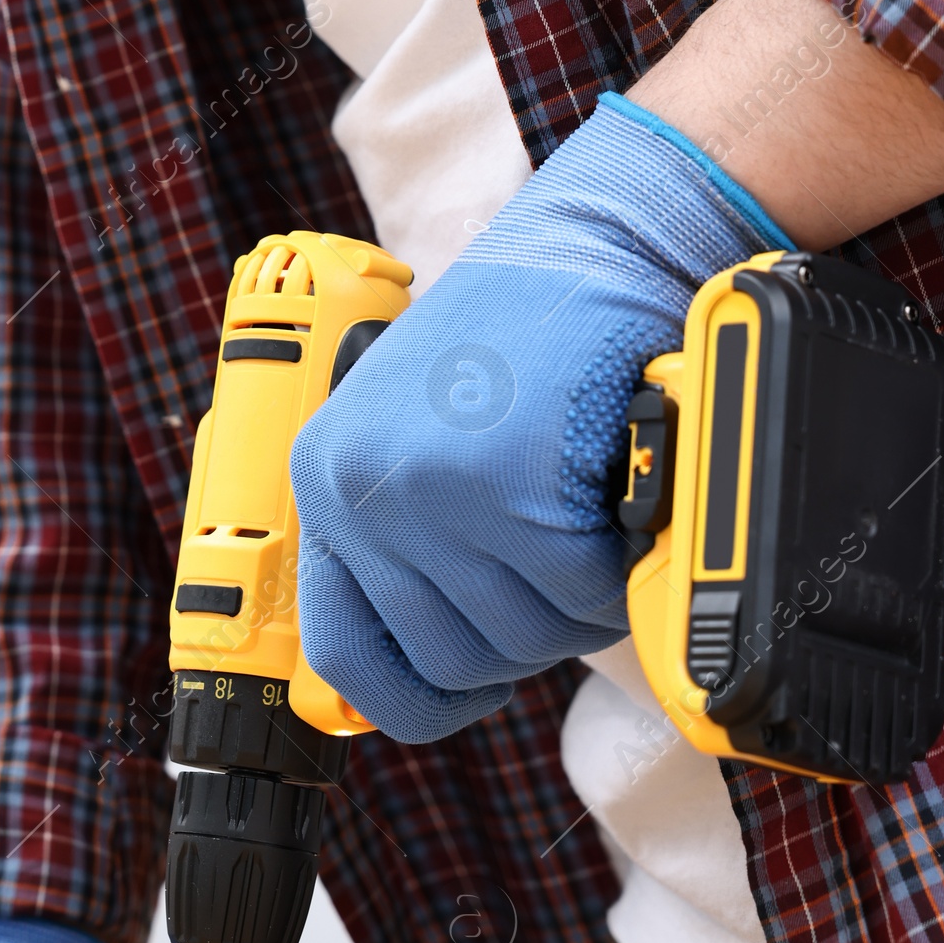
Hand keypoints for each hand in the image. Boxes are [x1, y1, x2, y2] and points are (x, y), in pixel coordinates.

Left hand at [290, 96, 787, 740]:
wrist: (596, 247)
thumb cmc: (525, 346)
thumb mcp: (423, 436)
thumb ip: (407, 542)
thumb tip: (408, 686)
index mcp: (326, 479)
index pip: (342, 654)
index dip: (414, 695)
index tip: (469, 689)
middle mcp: (359, 489)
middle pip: (456, 661)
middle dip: (528, 631)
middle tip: (562, 555)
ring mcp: (428, 489)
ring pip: (525, 638)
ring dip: (577, 598)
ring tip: (585, 512)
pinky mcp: (508, 486)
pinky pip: (581, 595)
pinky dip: (616, 565)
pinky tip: (612, 497)